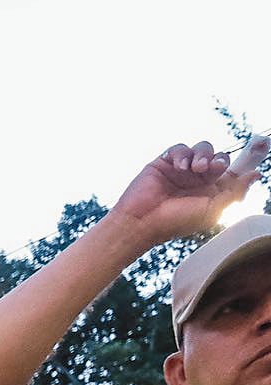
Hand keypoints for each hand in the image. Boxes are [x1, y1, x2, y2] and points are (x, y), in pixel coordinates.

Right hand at [111, 136, 268, 245]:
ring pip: (202, 149)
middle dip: (220, 159)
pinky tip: (180, 166)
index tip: (262, 145)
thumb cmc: (175, 222)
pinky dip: (183, 153)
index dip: (247, 159)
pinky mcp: (164, 163)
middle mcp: (198, 179)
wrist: (142, 222)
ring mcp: (181, 170)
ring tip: (196, 168)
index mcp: (212, 191)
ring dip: (203, 155)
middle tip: (214, 168)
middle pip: (219, 156)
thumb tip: (256, 175)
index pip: (233, 170)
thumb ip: (235, 191)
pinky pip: (180, 148)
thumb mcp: (213, 209)